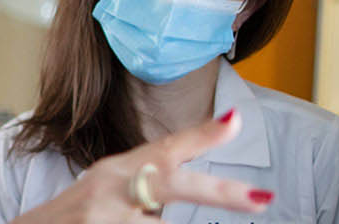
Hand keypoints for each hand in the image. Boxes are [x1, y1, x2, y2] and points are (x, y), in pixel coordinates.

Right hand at [8, 109, 274, 223]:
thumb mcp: (108, 190)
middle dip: (222, 195)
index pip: (166, 147)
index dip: (203, 136)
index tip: (236, 123)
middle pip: (174, 185)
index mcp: (118, 170)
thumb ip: (148, 183)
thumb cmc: (75, 218)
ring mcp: (102, 219)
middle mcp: (111, 190)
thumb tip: (209, 192)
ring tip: (132, 219)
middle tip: (263, 200)